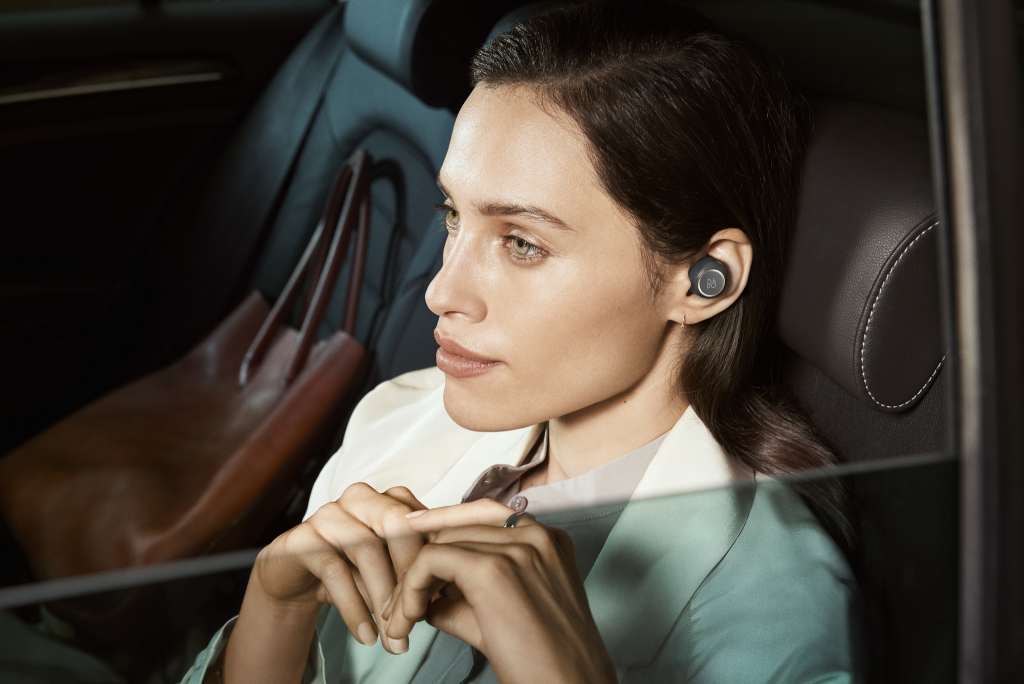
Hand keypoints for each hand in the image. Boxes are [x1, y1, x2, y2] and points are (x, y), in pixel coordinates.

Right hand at [252, 483, 429, 653]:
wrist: (296, 578)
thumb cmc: (352, 571)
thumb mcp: (388, 570)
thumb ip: (414, 571)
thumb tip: (441, 594)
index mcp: (389, 499)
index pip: (420, 520)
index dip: (431, 559)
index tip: (440, 600)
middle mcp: (360, 497)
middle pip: (395, 524)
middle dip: (409, 573)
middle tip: (418, 617)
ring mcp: (329, 513)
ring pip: (365, 546)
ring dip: (382, 597)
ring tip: (393, 637)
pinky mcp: (302, 537)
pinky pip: (333, 570)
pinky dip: (353, 608)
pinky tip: (366, 637)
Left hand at [379, 499, 617, 683]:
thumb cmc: (544, 661)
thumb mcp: (504, 613)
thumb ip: (464, 594)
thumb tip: (421, 593)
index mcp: (547, 539)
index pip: (480, 517)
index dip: (440, 536)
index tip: (412, 564)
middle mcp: (535, 533)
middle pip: (454, 528)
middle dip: (419, 563)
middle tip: (399, 607)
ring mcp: (516, 547)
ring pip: (437, 543)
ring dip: (409, 582)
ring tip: (400, 620)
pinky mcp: (492, 569)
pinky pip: (430, 561)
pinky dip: (409, 589)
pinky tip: (408, 620)